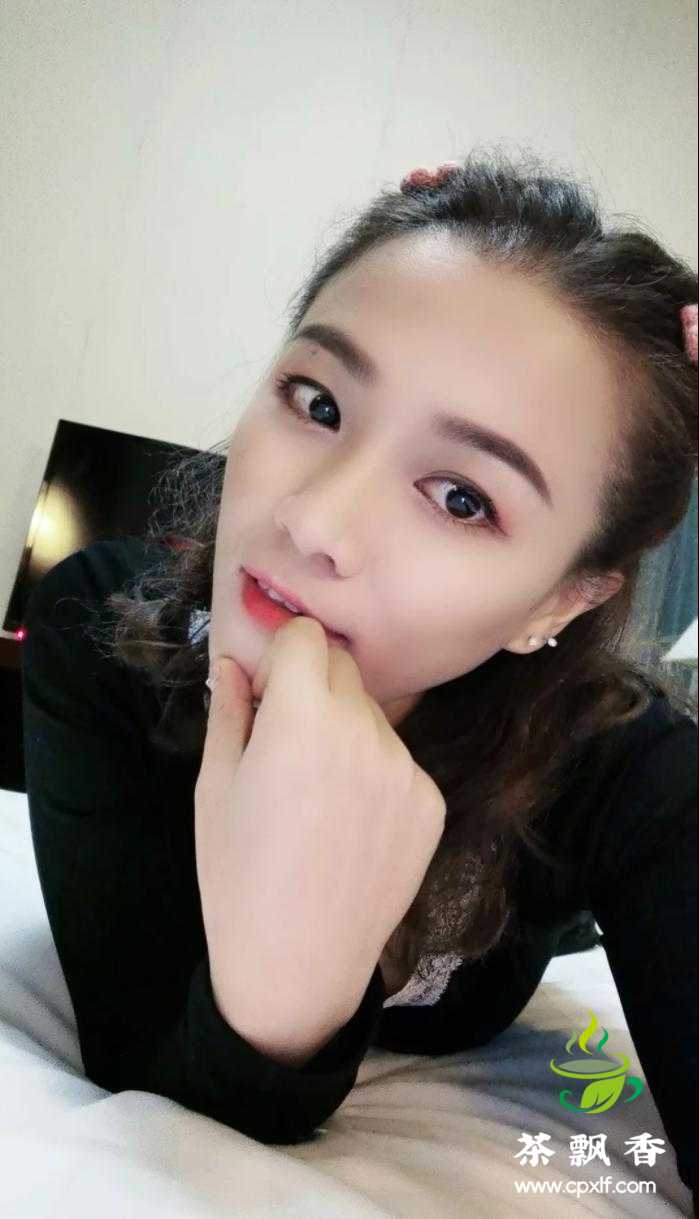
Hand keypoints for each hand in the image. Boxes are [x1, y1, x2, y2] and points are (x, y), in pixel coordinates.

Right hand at [194, 616, 446, 1023]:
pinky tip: (349, 827)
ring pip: (372, 717)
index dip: (280, 658)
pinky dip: (373, 776)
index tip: (266, 697)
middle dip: (312, 687)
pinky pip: (397, 762)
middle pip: (343, 668)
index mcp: (303, 717)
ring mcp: (406, 768)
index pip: (305, 635)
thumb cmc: (237, 875)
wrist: (297, 964)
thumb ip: (230, 710)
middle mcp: (365, 730)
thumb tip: (236, 664)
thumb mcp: (213, 786)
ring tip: (317, 800)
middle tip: (286, 746)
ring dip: (344, 732)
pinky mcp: (431, 803)